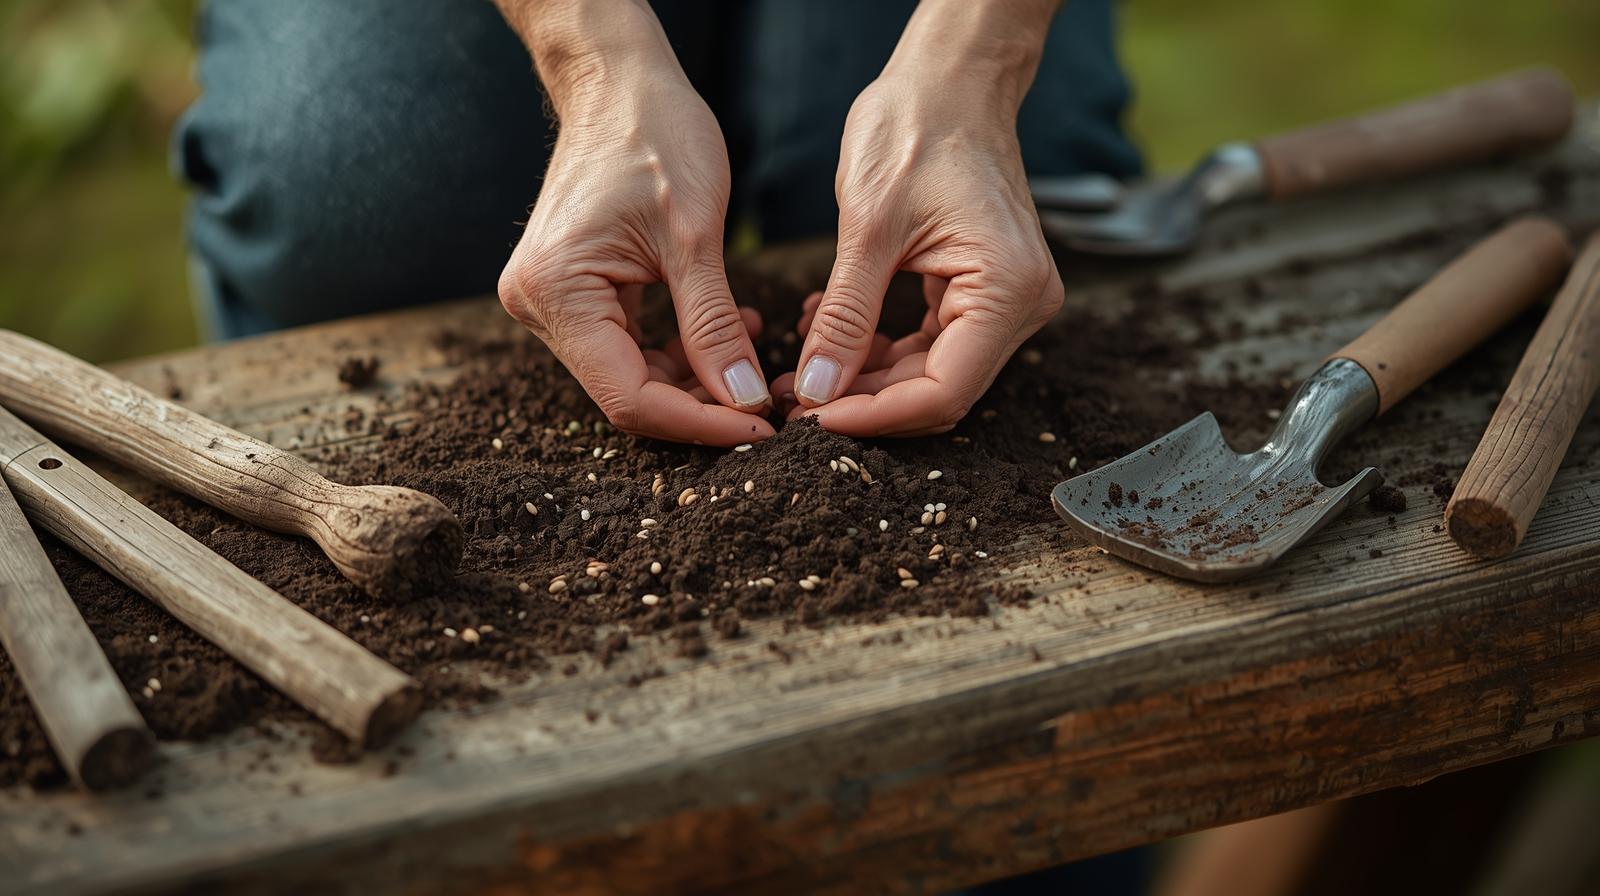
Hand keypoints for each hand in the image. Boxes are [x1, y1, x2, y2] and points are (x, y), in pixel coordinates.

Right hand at [495, 1, 771, 445]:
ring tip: (756, 354)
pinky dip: (680, 348)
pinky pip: (629, 344)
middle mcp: (538, 305)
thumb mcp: (695, 236)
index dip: (699, 423)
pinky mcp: (573, 293)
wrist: (619, 84)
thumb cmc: (655, 136)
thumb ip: (714, 327)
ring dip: (696, 377)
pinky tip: (728, 330)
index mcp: (557, 292)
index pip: (629, 396)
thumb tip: (742, 401)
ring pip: (632, 373)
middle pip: (627, 392)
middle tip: (769, 400)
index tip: (763, 427)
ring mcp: (551, 302)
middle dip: (702, 403)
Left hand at [776, 1, 1063, 436]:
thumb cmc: (915, 130)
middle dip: (866, 403)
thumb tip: (815, 390)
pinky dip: (881, 351)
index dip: (875, 415)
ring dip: (867, 381)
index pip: (943, 391)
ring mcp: (1007, 301)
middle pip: (940, 392)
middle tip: (795, 401)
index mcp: (1008, 289)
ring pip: (932, 375)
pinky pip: (931, 345)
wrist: (948, 83)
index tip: (810, 416)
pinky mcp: (984, 293)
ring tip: (801, 371)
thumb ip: (843, 318)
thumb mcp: (868, 228)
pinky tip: (831, 336)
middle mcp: (1023, 305)